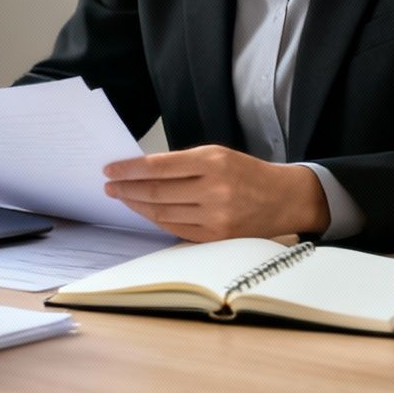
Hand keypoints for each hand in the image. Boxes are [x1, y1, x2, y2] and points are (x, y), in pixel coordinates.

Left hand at [103, 145, 329, 241]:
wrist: (284, 199)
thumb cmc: (247, 173)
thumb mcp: (218, 155)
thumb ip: (183, 163)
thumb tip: (142, 172)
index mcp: (213, 162)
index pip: (158, 167)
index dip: (129, 169)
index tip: (110, 170)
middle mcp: (214, 190)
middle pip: (156, 192)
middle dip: (126, 189)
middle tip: (110, 185)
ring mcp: (215, 217)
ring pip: (162, 212)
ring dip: (136, 205)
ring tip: (122, 197)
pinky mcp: (216, 237)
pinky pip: (175, 229)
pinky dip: (156, 219)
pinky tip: (145, 211)